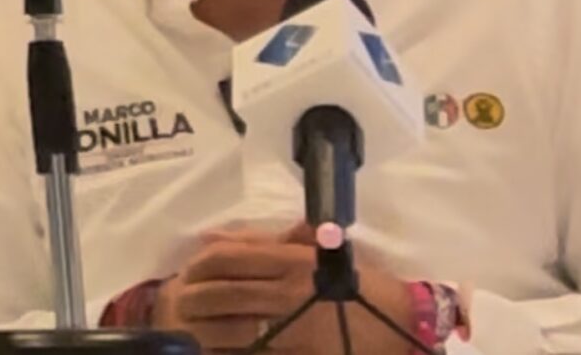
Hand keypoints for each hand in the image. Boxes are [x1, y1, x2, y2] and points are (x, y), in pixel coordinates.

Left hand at [150, 222, 415, 354]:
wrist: (399, 322)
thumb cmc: (356, 282)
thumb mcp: (315, 251)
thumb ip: (265, 242)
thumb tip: (211, 237)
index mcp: (291, 261)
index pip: (228, 259)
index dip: (199, 265)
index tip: (188, 273)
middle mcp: (287, 292)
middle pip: (221, 294)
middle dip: (191, 300)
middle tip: (180, 303)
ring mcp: (290, 329)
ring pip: (230, 330)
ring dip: (202, 330)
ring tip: (190, 330)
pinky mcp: (297, 354)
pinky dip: (229, 352)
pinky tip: (215, 351)